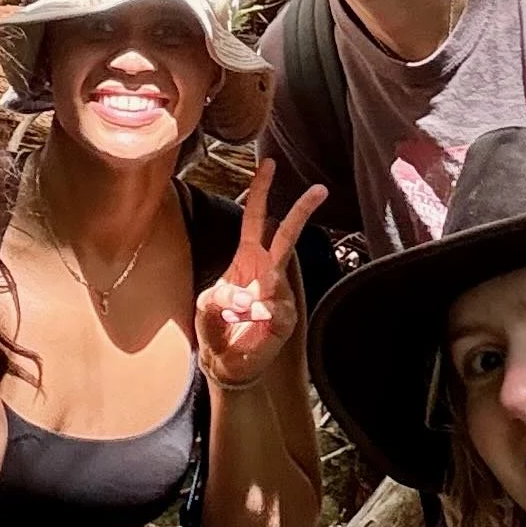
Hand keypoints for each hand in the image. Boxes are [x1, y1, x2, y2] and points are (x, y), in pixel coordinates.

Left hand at [196, 163, 327, 389]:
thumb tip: (240, 296)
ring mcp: (279, 293)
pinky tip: (248, 323)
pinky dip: (256, 315)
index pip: (255, 218)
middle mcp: (267, 271)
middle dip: (302, 211)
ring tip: (235, 313)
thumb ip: (215, 298)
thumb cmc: (217, 327)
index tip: (268, 164)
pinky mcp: (285, 318)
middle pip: (286, 234)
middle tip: (320, 189)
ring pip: (274, 277)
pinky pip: (274, 308)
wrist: (227, 362)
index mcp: (247, 258)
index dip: (260, 191)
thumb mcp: (204, 307)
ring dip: (250, 295)